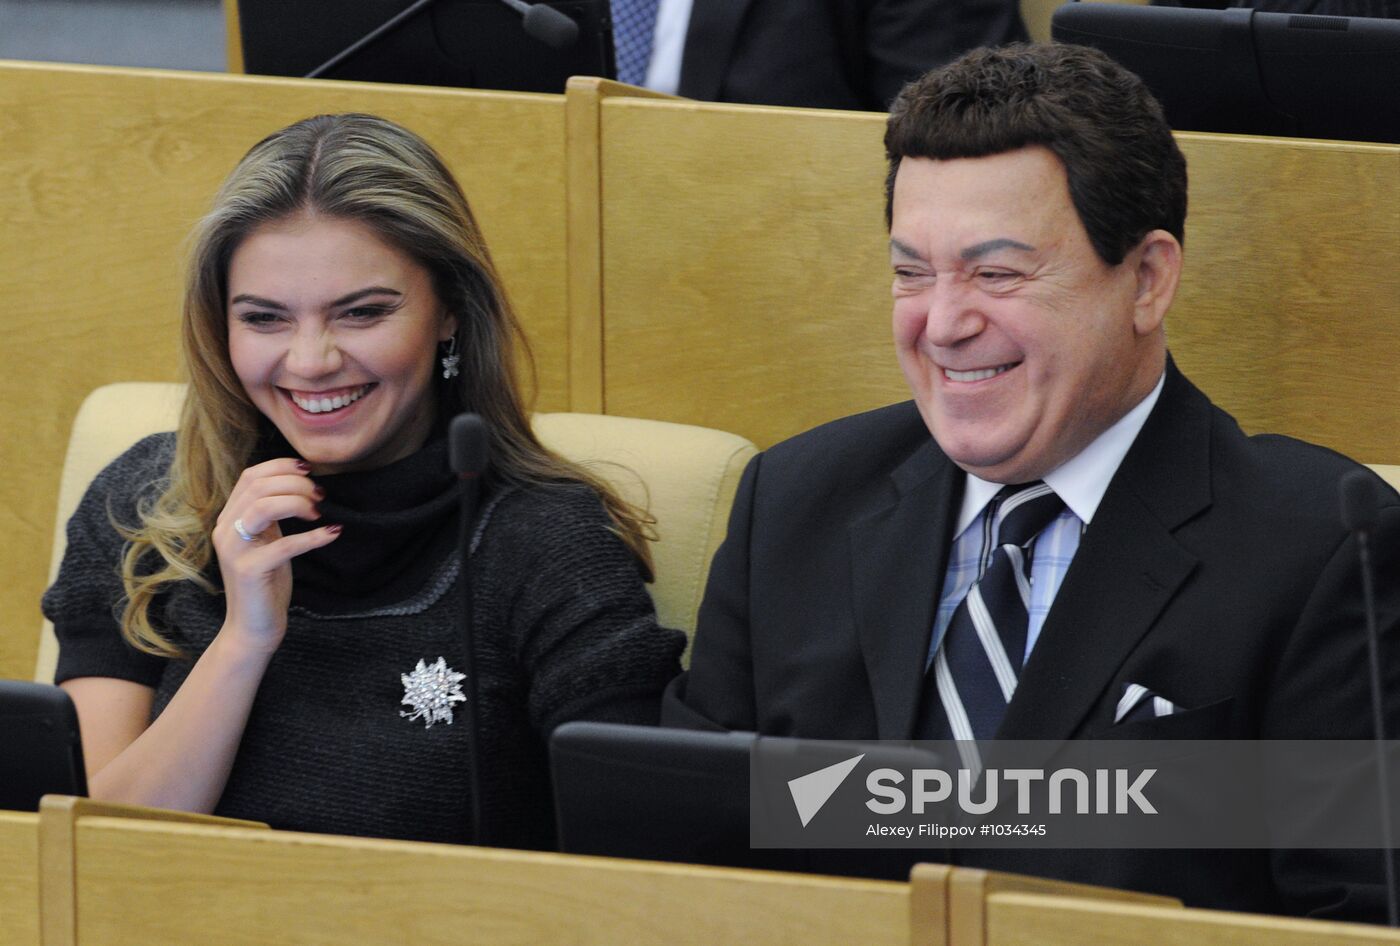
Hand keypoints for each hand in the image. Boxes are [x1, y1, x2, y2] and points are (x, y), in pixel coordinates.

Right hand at [213, 458, 340, 653]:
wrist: (252, 627)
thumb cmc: (267, 581)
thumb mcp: (268, 539)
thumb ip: (273, 514)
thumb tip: (303, 484)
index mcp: (230, 518)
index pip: (250, 477)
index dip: (281, 467)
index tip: (309, 471)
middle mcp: (225, 530)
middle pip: (258, 486)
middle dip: (295, 484)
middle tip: (320, 496)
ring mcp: (234, 550)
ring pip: (262, 507)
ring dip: (297, 502)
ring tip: (318, 512)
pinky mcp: (248, 570)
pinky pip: (283, 545)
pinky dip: (312, 537)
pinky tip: (332, 533)